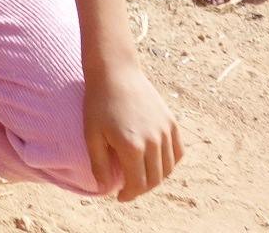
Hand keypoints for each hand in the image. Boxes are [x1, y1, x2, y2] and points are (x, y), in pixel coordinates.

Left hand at [83, 59, 180, 200]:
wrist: (115, 72)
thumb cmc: (98, 102)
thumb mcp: (91, 134)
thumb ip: (99, 163)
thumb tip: (104, 188)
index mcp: (132, 147)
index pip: (137, 184)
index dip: (129, 194)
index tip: (120, 196)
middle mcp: (153, 142)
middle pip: (155, 179)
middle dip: (142, 188)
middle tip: (129, 187)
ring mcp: (166, 132)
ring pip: (168, 168)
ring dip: (156, 178)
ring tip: (141, 176)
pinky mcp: (172, 123)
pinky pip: (177, 153)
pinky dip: (170, 164)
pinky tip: (157, 163)